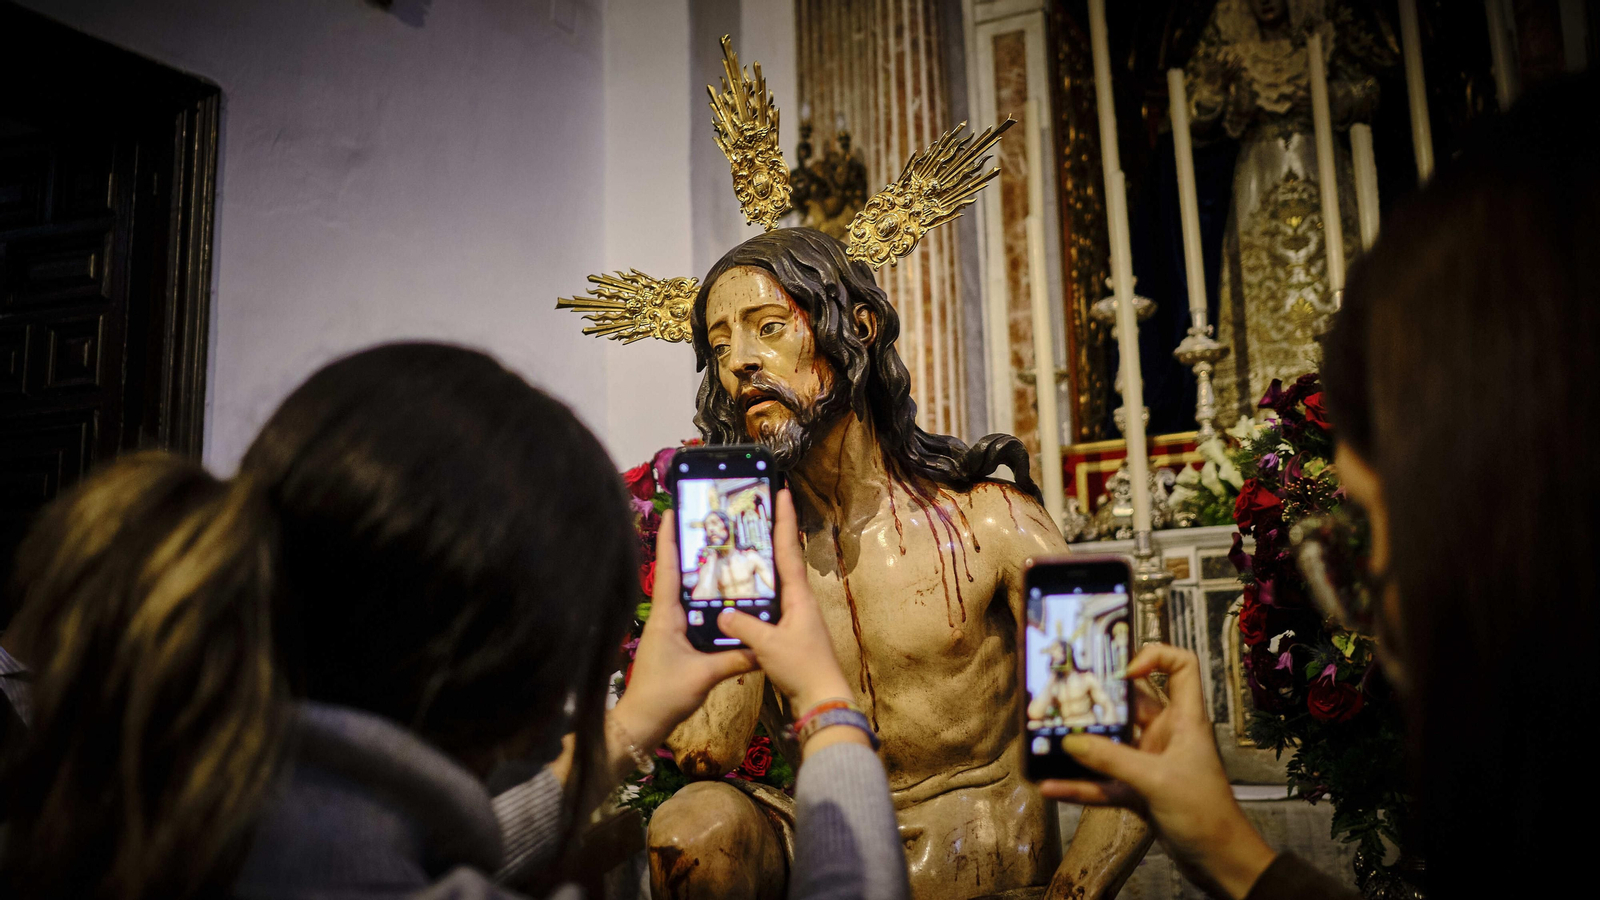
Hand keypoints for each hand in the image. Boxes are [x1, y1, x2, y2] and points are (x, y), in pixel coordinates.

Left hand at [611, 509, 757, 750]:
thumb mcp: (704, 676)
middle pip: (678, 576)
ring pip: (687, 596)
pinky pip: (692, 616)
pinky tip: (726, 602)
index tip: (673, 512)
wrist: (642, 723)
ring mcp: (668, 631)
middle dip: (692, 552)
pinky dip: (706, 605)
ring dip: (701, 578)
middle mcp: (665, 617)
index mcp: (665, 616)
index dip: (669, 540)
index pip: (667, 570)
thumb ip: (735, 659)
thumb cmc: (664, 695)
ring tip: (724, 558)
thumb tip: (764, 647)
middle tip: (713, 529)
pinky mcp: (675, 644)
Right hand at [715, 491, 856, 724]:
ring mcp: (796, 617)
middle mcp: (799, 601)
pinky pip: (769, 604)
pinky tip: (739, 595)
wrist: (822, 699)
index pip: (788, 550)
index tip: (782, 493)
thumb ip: (744, 627)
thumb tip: (723, 613)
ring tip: (739, 549)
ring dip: (760, 566)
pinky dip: (756, 594)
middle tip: (753, 514)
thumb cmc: (801, 668)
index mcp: (799, 597)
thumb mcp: (769, 646)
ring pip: (775, 583)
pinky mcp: (789, 633)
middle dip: (770, 537)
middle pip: (783, 561)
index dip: (783, 521)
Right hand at [1039, 645, 1276, 899]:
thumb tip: (1070, 741)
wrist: (1219, 862)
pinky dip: (1079, 785)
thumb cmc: (1206, 814)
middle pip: (1132, 703)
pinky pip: (1102, 783)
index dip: (1155, 657)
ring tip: (1049, 737)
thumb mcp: (1156, 780)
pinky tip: (1051, 786)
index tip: (1123, 670)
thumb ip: (1112, 760)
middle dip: (1099, 699)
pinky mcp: (1138, 791)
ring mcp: (1150, 763)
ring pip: (1111, 744)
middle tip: (1064, 695)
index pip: (1180, 668)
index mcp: (1184, 719)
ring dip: (1083, 743)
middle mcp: (1166, 735)